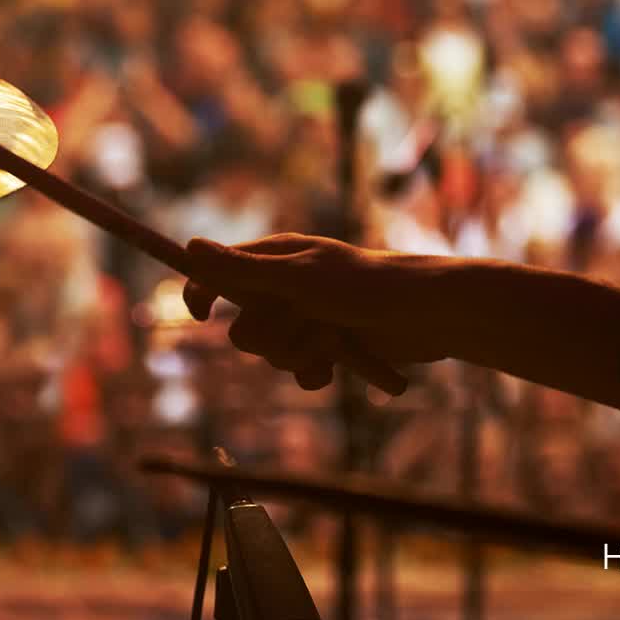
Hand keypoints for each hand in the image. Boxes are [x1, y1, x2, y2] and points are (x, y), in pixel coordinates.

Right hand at [182, 233, 453, 390]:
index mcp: (276, 257)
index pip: (219, 272)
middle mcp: (287, 286)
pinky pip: (298, 372)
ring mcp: (308, 318)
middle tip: (304, 321)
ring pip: (271, 353)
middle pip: (243, 326)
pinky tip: (337, 366)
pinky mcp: (329, 347)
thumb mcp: (298, 279)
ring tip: (332, 340)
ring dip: (299, 353)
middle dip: (272, 335)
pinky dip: (316, 371)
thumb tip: (190, 246)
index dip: (203, 291)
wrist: (429, 316)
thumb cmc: (366, 287)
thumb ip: (242, 269)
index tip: (200, 315)